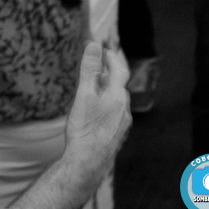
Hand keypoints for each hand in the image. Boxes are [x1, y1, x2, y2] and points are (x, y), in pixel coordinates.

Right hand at [65, 42, 131, 167]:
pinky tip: (99, 112)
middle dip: (111, 74)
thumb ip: (89, 70)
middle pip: (119, 86)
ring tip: (98, 87)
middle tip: (102, 66)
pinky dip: (108, 105)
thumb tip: (93, 46)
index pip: (119, 71)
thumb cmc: (85, 129)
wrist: (88, 162)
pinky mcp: (117, 135)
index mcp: (117, 96)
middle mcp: (124, 109)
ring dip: (109, 90)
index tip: (106, 50)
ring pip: (118, 101)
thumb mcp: (84, 95)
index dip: (112, 58)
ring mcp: (122, 124)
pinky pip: (115, 114)